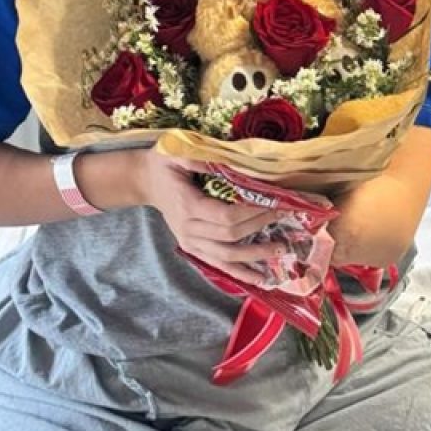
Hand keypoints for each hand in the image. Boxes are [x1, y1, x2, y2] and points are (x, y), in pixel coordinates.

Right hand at [130, 147, 286, 285]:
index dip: (252, 213)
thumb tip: (235, 163)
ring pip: (227, 255)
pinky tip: (259, 278)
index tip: (275, 203)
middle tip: (285, 216)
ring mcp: (190, 242)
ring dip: (255, 255)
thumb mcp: (177, 151)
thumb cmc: (163, 164)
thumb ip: (203, 158)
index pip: (226, 216)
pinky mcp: (193, 248)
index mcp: (187, 206)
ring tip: (280, 249)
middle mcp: (188, 229)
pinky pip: (218, 264)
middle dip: (260, 226)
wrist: (145, 181)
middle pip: (231, 235)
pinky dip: (239, 273)